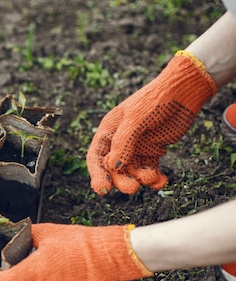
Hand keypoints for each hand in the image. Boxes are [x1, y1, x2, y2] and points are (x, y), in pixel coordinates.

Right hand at [87, 51, 216, 194]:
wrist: (183, 91)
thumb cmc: (155, 100)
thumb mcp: (135, 119)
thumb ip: (123, 143)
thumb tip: (112, 166)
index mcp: (108, 131)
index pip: (97, 157)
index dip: (97, 174)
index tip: (102, 189)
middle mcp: (119, 141)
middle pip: (114, 169)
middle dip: (122, 180)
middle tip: (132, 188)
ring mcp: (136, 147)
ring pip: (133, 172)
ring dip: (141, 179)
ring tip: (153, 178)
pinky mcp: (153, 151)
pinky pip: (150, 170)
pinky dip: (155, 179)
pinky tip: (162, 181)